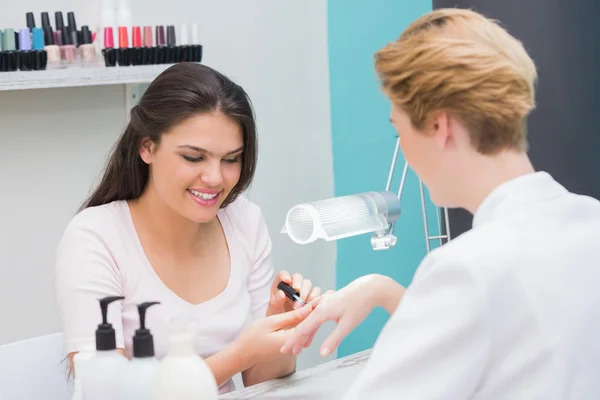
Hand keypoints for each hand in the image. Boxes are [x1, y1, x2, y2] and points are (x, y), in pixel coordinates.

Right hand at [237, 305, 312, 367]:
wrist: (243, 353)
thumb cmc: (253, 337)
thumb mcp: (272, 322)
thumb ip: (292, 316)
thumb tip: (308, 308)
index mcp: (292, 340)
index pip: (310, 322)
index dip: (314, 308)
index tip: (317, 297)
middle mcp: (295, 346)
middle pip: (310, 327)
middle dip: (313, 313)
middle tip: (315, 299)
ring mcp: (292, 348)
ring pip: (305, 330)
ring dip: (308, 318)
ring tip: (310, 304)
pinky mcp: (289, 347)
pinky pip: (299, 333)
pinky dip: (301, 323)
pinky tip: (302, 314)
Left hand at [266, 271, 321, 315]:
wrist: (286, 330)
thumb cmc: (277, 318)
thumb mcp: (273, 311)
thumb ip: (276, 301)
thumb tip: (281, 293)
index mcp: (281, 286)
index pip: (283, 275)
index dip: (285, 276)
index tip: (287, 281)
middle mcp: (293, 286)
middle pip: (299, 278)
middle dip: (299, 286)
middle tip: (297, 297)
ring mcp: (305, 292)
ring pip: (310, 285)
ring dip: (308, 294)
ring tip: (304, 307)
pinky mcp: (314, 299)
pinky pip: (319, 294)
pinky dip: (318, 299)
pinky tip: (314, 307)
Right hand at [280, 274, 402, 357]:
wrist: (369, 288)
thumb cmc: (359, 305)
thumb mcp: (347, 325)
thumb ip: (333, 340)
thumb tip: (322, 354)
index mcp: (321, 311)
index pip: (302, 328)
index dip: (293, 340)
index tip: (284, 349)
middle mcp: (320, 305)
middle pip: (304, 324)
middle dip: (297, 338)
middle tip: (292, 351)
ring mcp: (325, 301)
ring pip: (310, 319)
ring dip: (306, 332)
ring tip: (303, 346)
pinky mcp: (330, 301)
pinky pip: (316, 313)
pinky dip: (313, 323)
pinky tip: (313, 329)